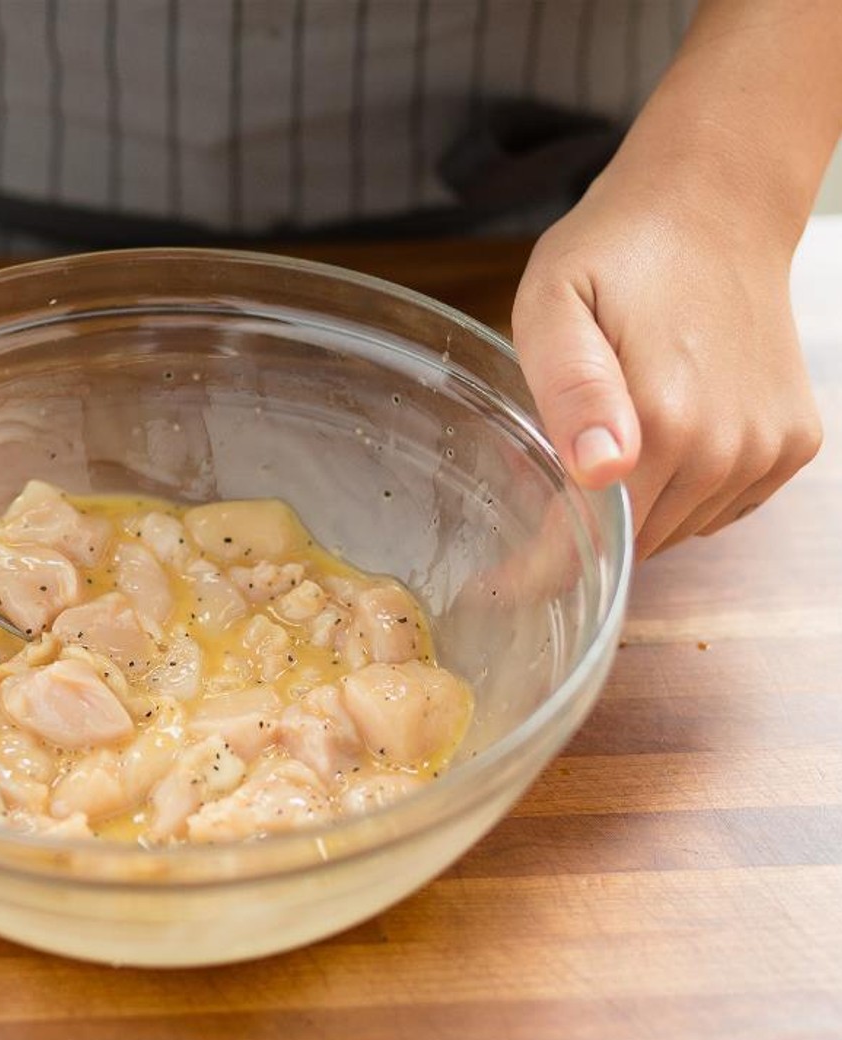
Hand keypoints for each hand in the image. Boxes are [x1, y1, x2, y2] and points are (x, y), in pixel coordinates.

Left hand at [512, 163, 822, 558]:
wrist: (715, 207)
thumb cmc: (619, 251)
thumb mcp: (556, 302)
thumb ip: (570, 388)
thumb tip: (600, 470)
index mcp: (663, 419)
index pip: (588, 539)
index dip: (536, 570)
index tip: (491, 587)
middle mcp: (726, 446)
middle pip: (632, 543)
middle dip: (583, 522)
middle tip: (549, 462)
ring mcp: (767, 449)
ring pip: (675, 530)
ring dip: (636, 504)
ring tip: (612, 433)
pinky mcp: (793, 444)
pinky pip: (719, 507)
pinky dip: (685, 490)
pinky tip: (667, 430)